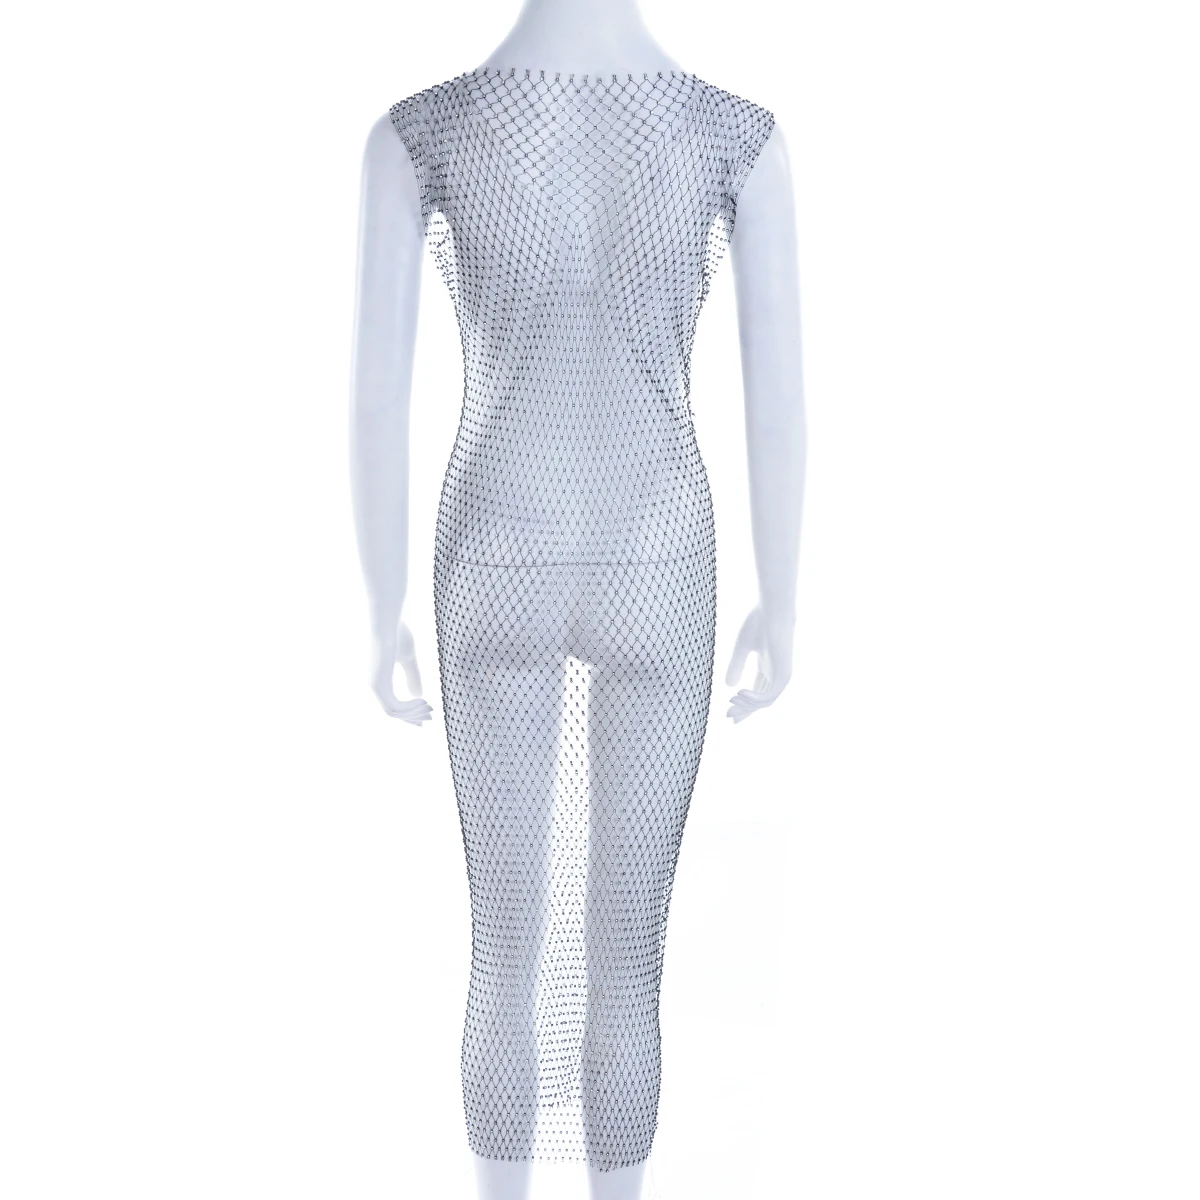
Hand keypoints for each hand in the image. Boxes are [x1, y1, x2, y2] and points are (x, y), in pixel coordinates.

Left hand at [369, 619, 433, 724]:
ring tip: (430, 709)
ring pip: (393, 713)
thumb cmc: (397, 633)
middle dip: (411, 718)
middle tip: (429, 720)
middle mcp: (372, 686)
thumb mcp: (408, 658)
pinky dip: (410, 709)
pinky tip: (424, 701)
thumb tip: (419, 694)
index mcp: (378, 679)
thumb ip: (412, 676)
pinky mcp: (378, 685)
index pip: (391, 704)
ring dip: (413, 714)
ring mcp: (374, 686)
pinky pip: (394, 708)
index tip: (426, 711)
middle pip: (391, 713)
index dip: (408, 712)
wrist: (386, 620)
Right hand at [724, 606, 793, 723]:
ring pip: (765, 701)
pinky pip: (770, 695)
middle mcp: (775, 673)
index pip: (756, 692)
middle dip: (744, 710)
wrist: (773, 610)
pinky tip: (739, 694)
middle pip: (760, 701)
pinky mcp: (784, 674)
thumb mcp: (742, 647)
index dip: (743, 704)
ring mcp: (781, 675)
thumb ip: (736, 665)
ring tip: (730, 704)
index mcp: (767, 666)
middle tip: (729, 718)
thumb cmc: (759, 622)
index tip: (728, 712)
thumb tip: (729, 686)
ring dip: (747, 705)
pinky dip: (754, 698)